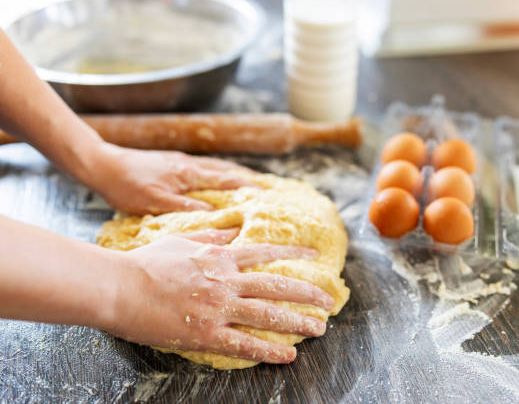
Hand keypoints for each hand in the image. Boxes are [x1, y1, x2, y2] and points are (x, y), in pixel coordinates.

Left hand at [87, 143, 256, 214]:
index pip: (226, 180)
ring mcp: (181, 162)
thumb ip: (185, 208)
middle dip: (248, 177)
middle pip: (227, 170)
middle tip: (268, 186)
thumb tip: (215, 216)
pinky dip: (219, 174)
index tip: (267, 194)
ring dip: (235, 174)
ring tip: (251, 181)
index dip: (248, 187)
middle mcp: (189, 164)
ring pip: (216, 167)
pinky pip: (205, 168)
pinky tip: (217, 180)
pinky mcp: (172, 163)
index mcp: (188, 174)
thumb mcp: (155, 202)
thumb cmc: (126, 185)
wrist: (102, 164)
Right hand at [108, 228, 333, 363]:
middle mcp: (226, 280)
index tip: (314, 255)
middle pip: (277, 285)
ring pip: (269, 314)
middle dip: (307, 293)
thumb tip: (232, 233)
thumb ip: (210, 239)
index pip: (265, 252)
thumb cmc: (146, 263)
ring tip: (320, 329)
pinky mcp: (207, 333)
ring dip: (299, 322)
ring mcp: (219, 307)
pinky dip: (270, 350)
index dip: (293, 252)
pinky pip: (246, 343)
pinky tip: (289, 355)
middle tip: (328, 300)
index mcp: (220, 257)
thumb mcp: (180, 241)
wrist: (119, 287)